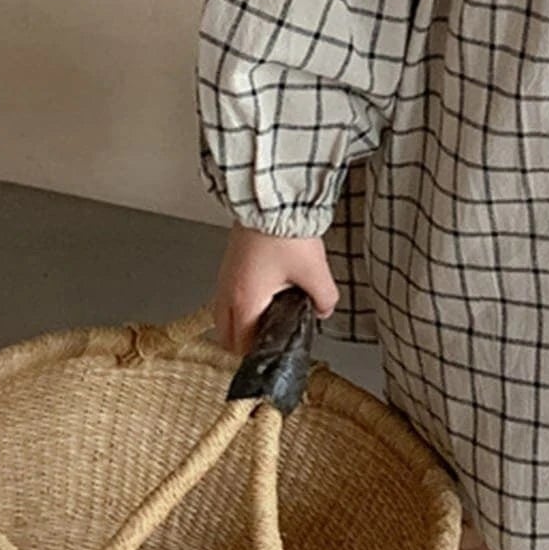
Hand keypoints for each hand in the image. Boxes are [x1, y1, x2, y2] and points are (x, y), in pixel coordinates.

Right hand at [211, 220, 339, 356]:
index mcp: (245, 301)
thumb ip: (324, 298)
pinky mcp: (228, 264)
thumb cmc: (285, 233)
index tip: (279, 347)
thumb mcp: (314, 270)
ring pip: (224, 316)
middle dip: (248, 342)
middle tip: (274, 334)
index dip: (262, 351)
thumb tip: (324, 311)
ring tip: (270, 312)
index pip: (244, 346)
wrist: (269, 198)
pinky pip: (227, 295)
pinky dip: (240, 302)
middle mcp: (228, 293)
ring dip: (242, 321)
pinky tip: (264, 291)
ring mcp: (224, 277)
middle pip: (227, 337)